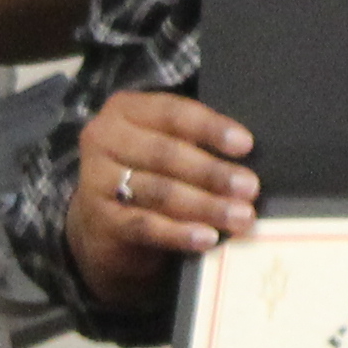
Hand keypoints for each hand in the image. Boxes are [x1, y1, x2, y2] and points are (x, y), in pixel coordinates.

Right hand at [72, 89, 255, 313]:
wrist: (104, 219)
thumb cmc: (149, 172)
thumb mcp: (164, 144)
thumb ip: (194, 141)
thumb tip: (248, 157)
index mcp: (125, 109)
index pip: (172, 113)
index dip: (211, 128)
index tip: (246, 145)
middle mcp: (104, 138)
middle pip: (166, 154)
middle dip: (213, 172)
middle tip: (250, 188)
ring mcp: (97, 179)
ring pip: (159, 192)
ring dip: (205, 206)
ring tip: (240, 216)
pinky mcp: (101, 218)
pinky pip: (145, 225)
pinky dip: (179, 233)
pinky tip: (207, 238)